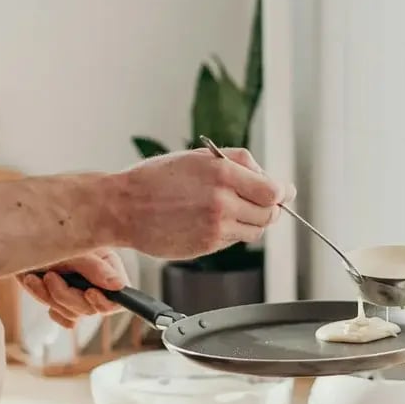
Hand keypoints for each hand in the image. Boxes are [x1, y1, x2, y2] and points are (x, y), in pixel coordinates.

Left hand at [17, 247, 129, 328]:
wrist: (18, 239)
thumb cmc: (47, 235)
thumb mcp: (72, 250)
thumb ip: (95, 268)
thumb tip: (120, 286)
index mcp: (106, 265)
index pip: (118, 296)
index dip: (105, 301)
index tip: (88, 292)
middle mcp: (96, 281)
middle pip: (92, 309)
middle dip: (67, 296)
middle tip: (50, 276)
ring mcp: (79, 292)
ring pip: (74, 314)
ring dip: (50, 298)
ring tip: (35, 277)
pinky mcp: (63, 301)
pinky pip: (62, 317)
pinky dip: (47, 304)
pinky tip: (37, 285)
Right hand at [113, 147, 295, 261]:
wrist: (122, 207)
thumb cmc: (156, 178)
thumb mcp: (198, 156)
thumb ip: (238, 162)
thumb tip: (271, 178)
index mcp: (223, 174)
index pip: (273, 191)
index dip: (280, 192)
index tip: (282, 192)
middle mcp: (223, 202)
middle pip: (269, 213)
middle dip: (267, 207)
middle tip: (256, 200)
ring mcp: (215, 228)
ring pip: (254, 230)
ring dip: (250, 221)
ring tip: (227, 208)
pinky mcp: (206, 246)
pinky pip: (233, 241)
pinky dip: (230, 232)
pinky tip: (209, 220)